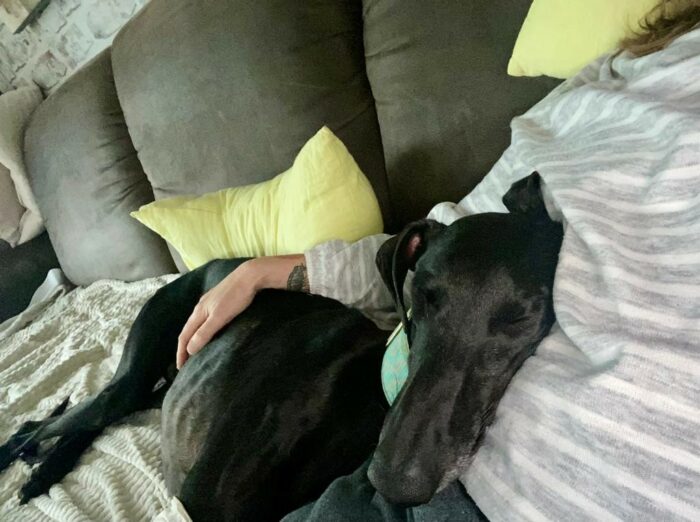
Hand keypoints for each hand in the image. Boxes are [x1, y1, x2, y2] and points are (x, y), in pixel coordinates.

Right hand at [176, 254, 306, 368]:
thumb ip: (204, 333)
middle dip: (184, 347)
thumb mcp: (219, 317)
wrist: (250, 276)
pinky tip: (209, 331)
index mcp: (198, 312)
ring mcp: (209, 302)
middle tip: (184, 362)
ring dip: (193, 337)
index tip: (179, 368)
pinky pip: (205, 318)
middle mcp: (200, 307)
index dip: (181, 353)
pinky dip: (202, 329)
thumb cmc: (236, 297)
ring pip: (196, 323)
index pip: (184, 336)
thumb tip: (189, 350)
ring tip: (194, 349)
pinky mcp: (219, 300)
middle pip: (188, 330)